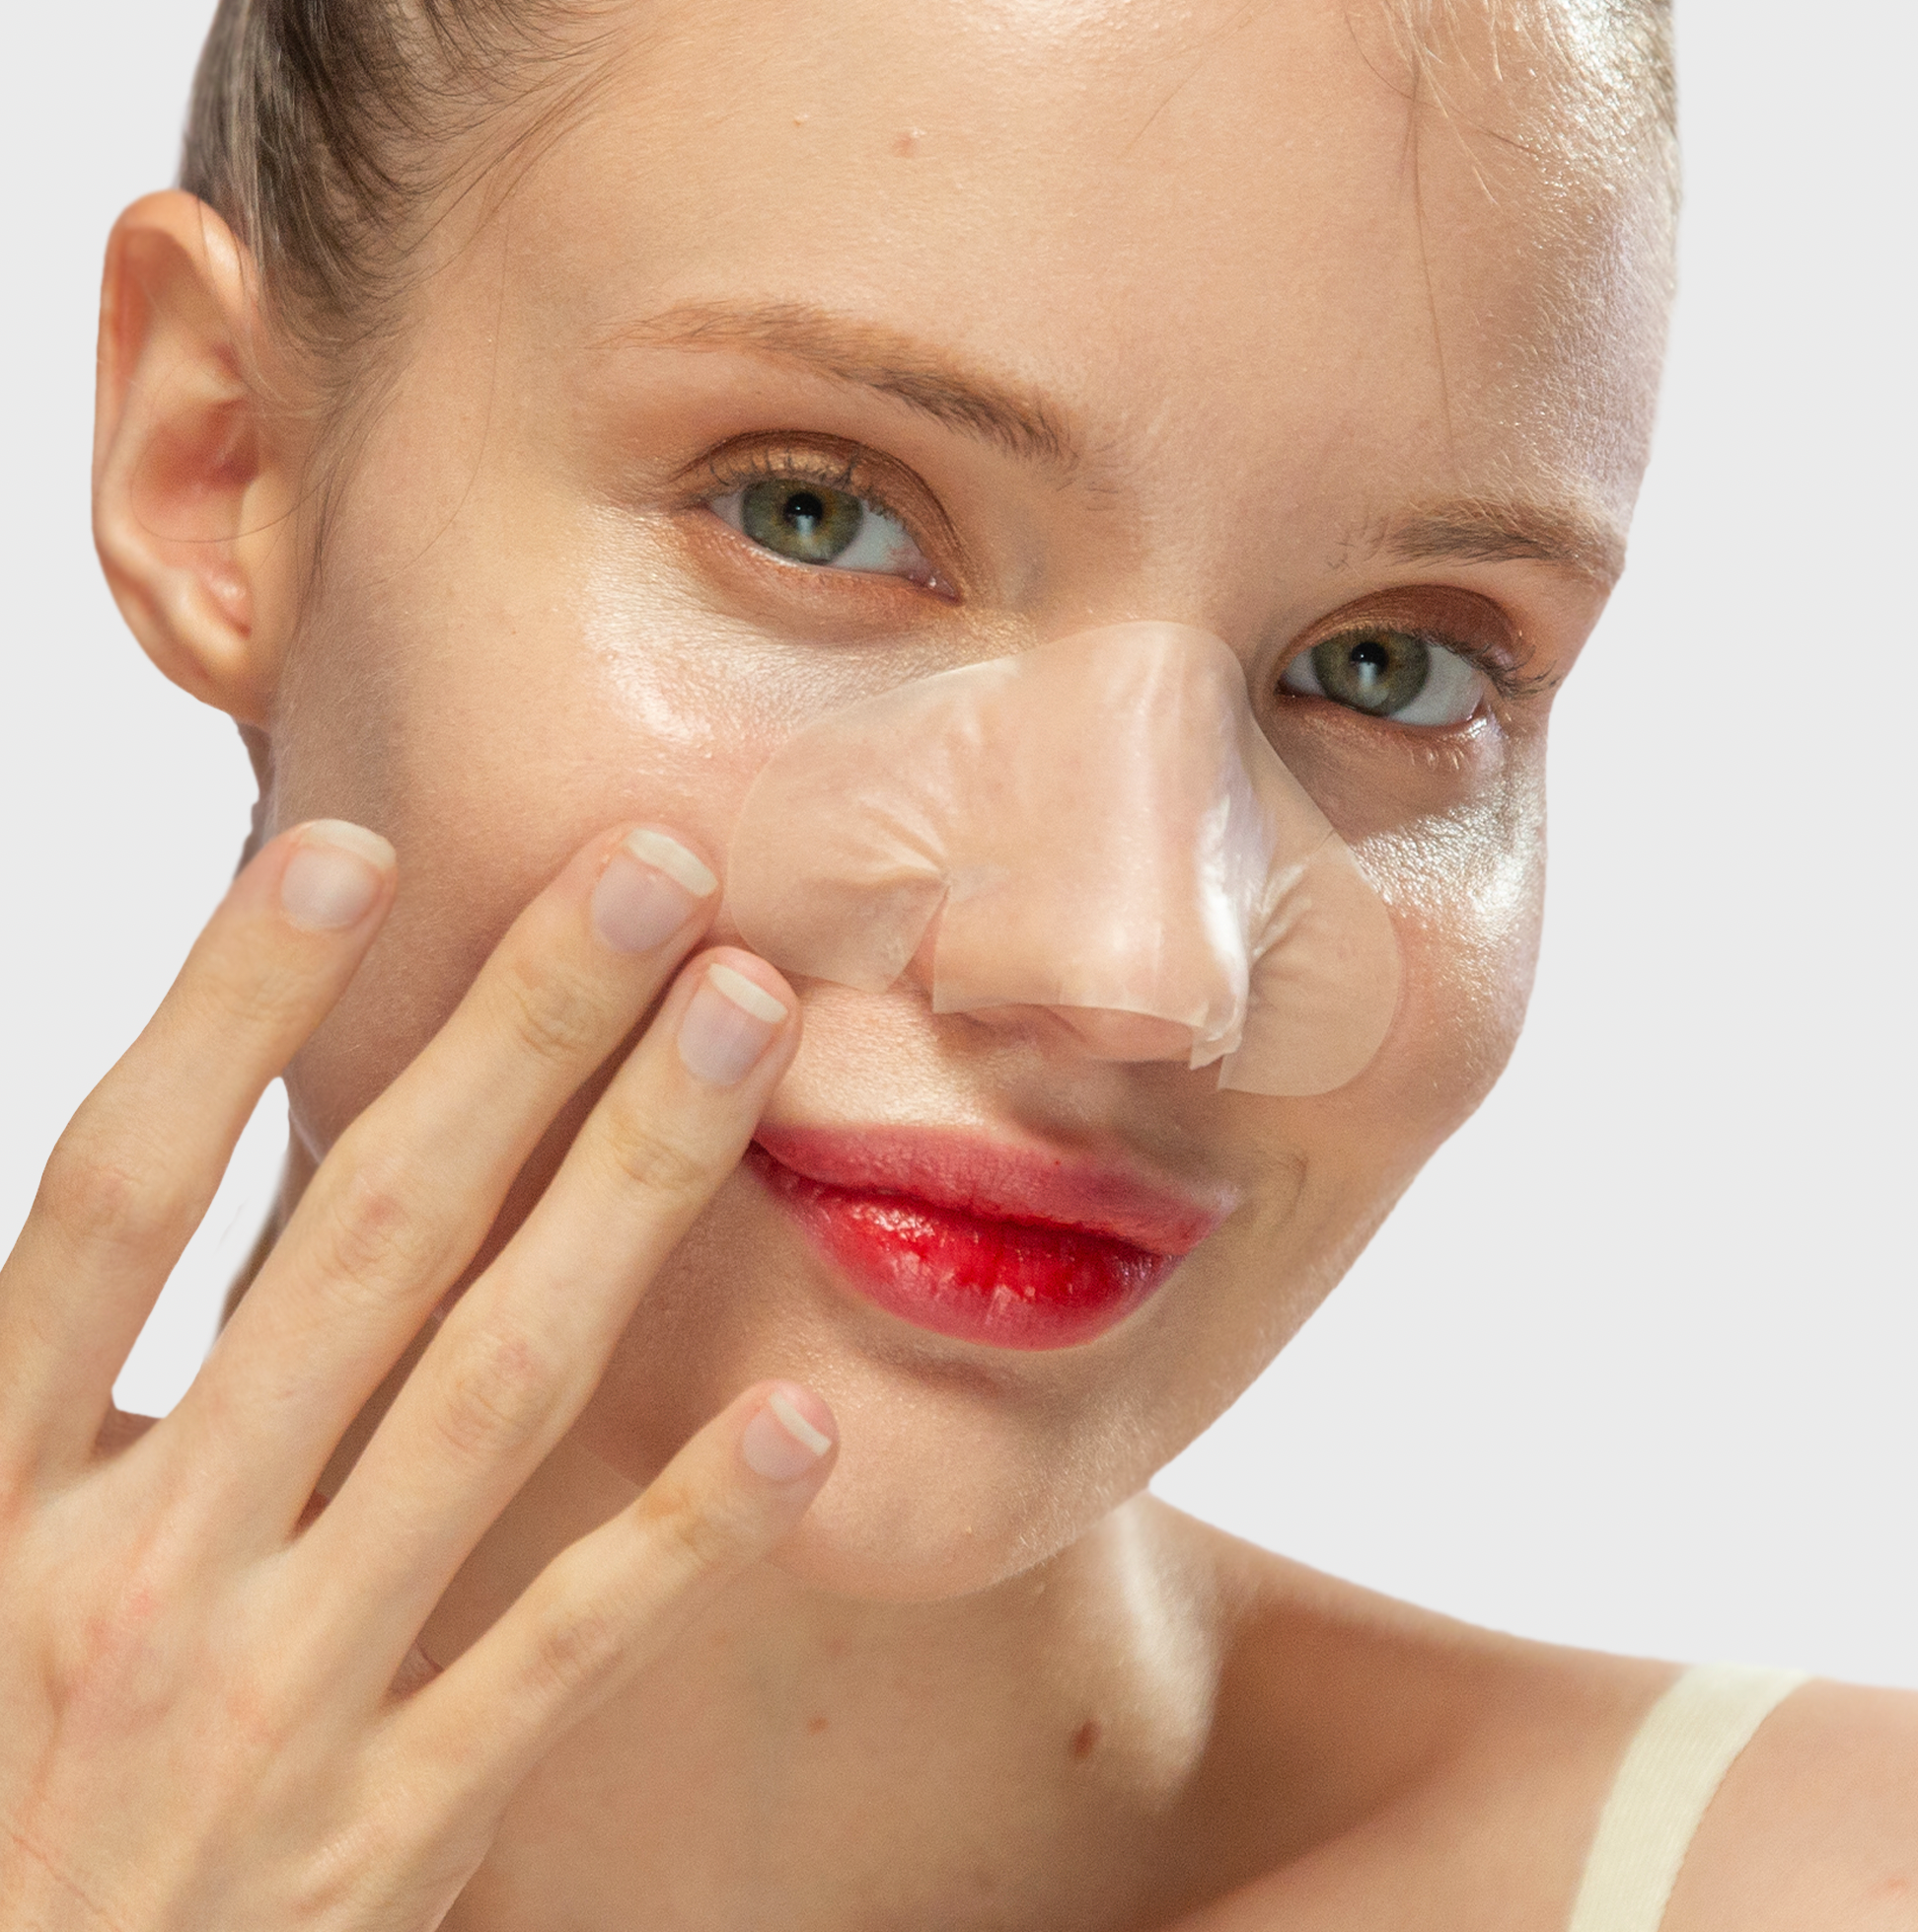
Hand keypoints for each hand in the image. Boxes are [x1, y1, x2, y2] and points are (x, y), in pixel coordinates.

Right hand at [0, 819, 832, 1929]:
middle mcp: (123, 1577)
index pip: (116, 1194)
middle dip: (514, 1037)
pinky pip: (553, 1664)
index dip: (221, 1011)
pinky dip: (675, 1541)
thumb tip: (135, 1172)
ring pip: (487, 1402)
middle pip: (355, 1244)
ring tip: (745, 1031)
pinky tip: (795, 1415)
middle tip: (654, 874)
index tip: (348, 847)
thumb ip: (44, 1380)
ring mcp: (263, 1712)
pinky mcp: (375, 1844)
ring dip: (627, 1194)